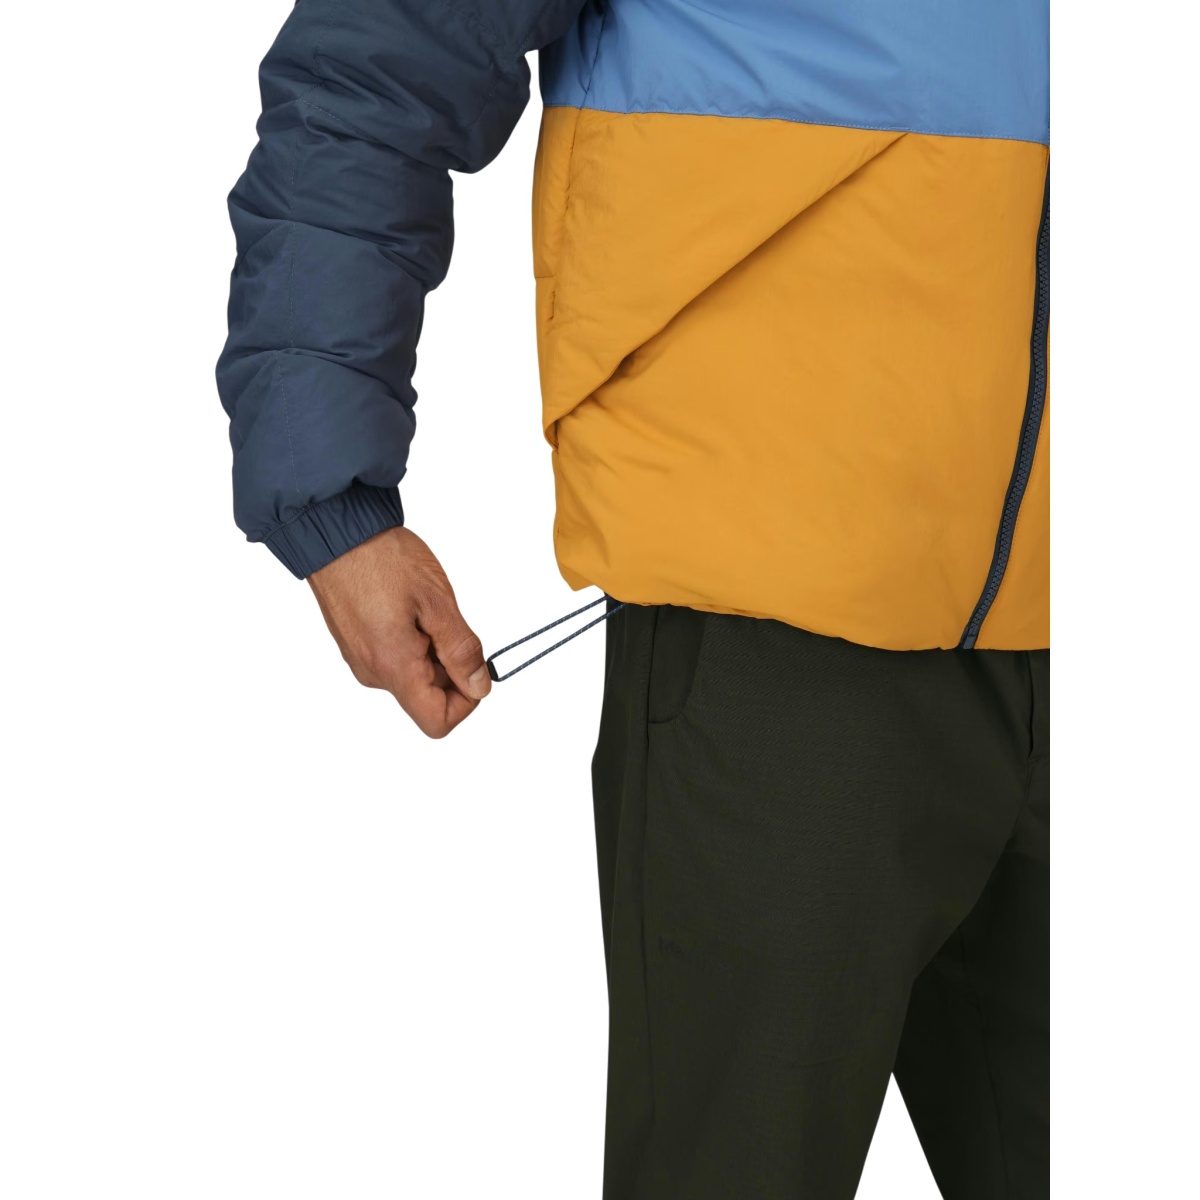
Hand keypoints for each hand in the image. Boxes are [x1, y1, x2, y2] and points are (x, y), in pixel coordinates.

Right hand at [307, 527, 490, 737]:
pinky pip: (393, 658)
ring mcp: (361, 660)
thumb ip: (461, 651)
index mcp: (394, 667)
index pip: (437, 722)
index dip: (466, 702)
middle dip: (449, 666)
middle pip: (426, 697)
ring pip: (412, 675)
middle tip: (446, 620)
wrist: (336, 532)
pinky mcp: (356, 644)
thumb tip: (479, 686)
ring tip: (423, 607)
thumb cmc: (382, 560)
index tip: (473, 666)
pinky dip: (411, 640)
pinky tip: (408, 606)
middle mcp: (373, 673)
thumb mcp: (437, 602)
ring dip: (430, 650)